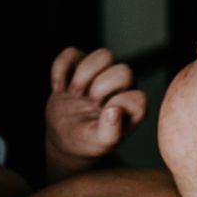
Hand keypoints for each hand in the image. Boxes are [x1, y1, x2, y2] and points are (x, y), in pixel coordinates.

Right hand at [45, 47, 146, 180]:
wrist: (64, 136)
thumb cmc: (88, 140)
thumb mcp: (100, 143)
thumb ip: (111, 131)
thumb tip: (114, 110)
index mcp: (132, 106)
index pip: (138, 97)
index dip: (119, 103)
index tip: (103, 115)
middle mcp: (122, 87)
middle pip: (124, 71)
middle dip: (102, 87)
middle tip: (89, 103)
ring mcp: (100, 73)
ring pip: (104, 55)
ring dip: (85, 74)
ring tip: (74, 94)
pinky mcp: (79, 65)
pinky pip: (72, 52)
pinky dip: (61, 68)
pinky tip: (58, 88)